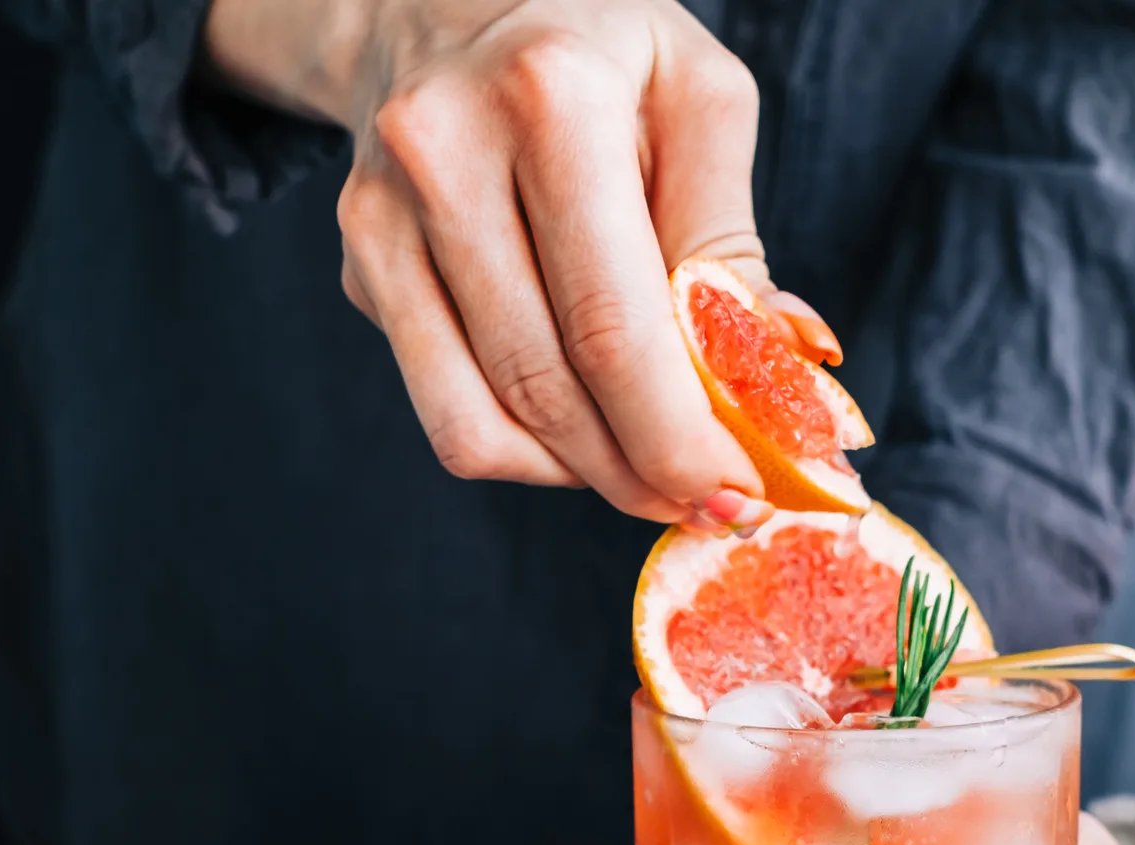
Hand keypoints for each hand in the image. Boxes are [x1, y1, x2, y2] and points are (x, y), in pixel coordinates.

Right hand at [204, 0, 834, 532]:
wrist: (444, 3)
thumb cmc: (601, 55)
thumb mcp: (697, 100)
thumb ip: (731, 242)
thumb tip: (778, 383)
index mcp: (550, 100)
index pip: (614, 327)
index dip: (679, 436)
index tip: (740, 494)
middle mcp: (444, 154)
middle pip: (549, 386)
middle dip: (643, 471)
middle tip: (708, 505)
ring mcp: (382, 216)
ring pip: (486, 422)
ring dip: (585, 476)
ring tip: (651, 471)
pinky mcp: (356, 264)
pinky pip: (447, 410)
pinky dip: (525, 450)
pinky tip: (581, 432)